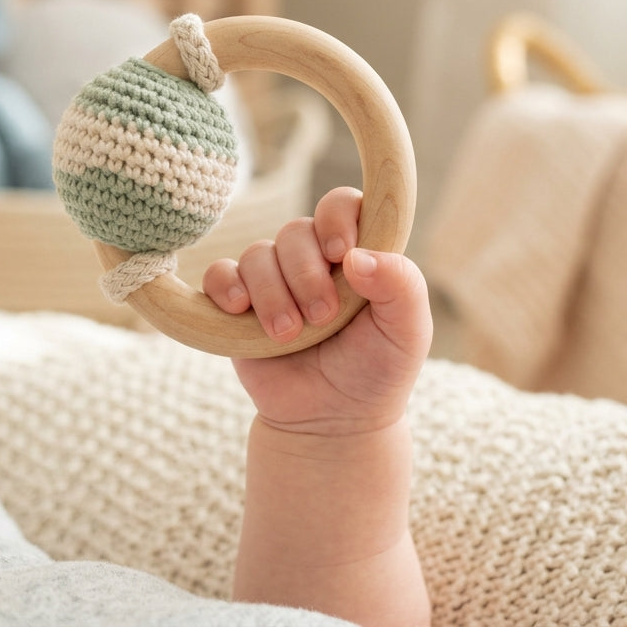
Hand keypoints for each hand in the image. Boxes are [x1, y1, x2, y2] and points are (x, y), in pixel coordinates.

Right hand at [203, 187, 431, 436]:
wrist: (333, 422)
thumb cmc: (377, 370)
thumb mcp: (407, 331)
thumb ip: (400, 285)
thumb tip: (356, 256)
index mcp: (356, 253)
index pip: (341, 204)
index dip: (336, 218)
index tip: (340, 254)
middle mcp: (312, 260)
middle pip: (295, 231)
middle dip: (306, 275)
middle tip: (322, 318)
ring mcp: (273, 281)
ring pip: (257, 255)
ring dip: (272, 293)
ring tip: (288, 335)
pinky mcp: (238, 306)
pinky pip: (219, 274)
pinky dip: (225, 286)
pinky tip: (239, 309)